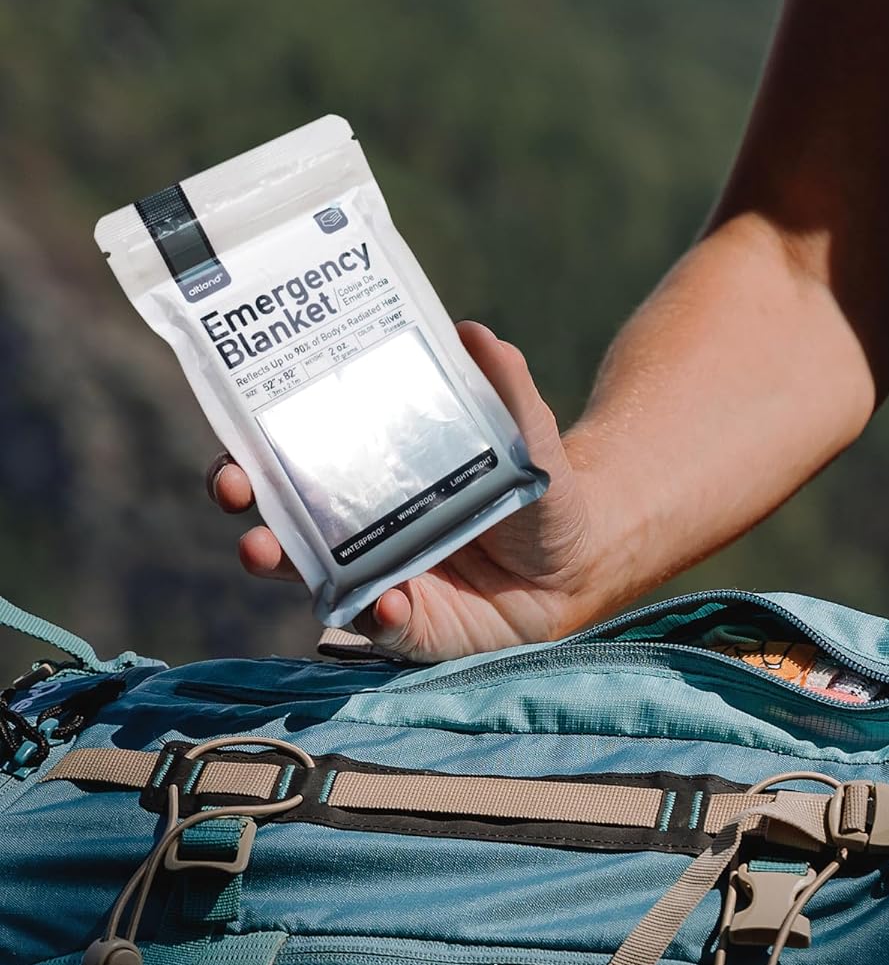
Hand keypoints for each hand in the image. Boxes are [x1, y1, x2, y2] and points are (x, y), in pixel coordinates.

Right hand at [209, 322, 601, 661]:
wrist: (581, 559)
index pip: (294, 465)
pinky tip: (390, 602)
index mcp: (372, 478)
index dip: (251, 456)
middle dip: (248, 507)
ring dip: (285, 567)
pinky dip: (382, 617)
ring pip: (315, 581)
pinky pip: (386, 629)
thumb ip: (506, 390)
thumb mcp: (525, 434)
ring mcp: (383, 582)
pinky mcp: (416, 629)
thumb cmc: (535, 489)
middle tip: (234, 493)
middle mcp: (363, 534)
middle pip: (284, 527)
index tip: (230, 445)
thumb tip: (476, 335)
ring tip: (265, 551)